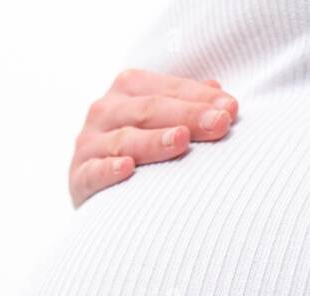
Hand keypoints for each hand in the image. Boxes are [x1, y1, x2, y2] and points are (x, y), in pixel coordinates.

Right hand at [69, 68, 237, 207]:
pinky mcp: (78, 178)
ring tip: (181, 141)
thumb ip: (187, 105)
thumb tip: (218, 91)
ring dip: (153, 141)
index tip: (231, 110)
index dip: (199, 98)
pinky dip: (109, 170)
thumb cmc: (142, 152)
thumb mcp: (163, 122)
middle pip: (148, 111)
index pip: (166, 89)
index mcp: (126, 90)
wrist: (100, 193)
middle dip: (187, 117)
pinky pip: (93, 172)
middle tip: (219, 124)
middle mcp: (104, 111)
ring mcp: (88, 144)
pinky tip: (127, 169)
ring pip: (124, 139)